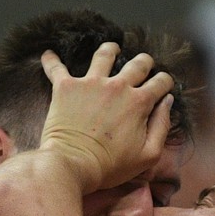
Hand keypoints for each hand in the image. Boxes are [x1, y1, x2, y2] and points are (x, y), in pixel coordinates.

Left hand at [39, 42, 173, 192]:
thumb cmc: (109, 166)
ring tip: (111, 49)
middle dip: (144, 63)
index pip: (160, 82)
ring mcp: (90, 84)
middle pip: (138, 63)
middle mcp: (117, 86)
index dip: (164, 83)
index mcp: (139, 102)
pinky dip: (51, 60)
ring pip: (104, 55)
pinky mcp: (66, 88)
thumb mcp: (148, 155)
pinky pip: (56, 68)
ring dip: (110, 50)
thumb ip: (162, 126)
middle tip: (142, 66)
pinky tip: (48, 55)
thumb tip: (167, 102)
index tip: (161, 87)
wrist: (72, 165)